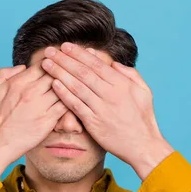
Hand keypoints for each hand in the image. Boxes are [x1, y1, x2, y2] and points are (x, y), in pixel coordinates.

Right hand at [0, 64, 67, 174]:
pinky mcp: (48, 120)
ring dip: (68, 87)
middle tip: (70, 76)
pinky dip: (70, 101)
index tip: (57, 65)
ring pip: (62, 88)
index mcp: (18, 82)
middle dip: (62, 74)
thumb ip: (5, 73)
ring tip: (74, 88)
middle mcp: (30, 92)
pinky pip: (65, 105)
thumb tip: (23, 66)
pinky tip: (73, 101)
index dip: (52, 63)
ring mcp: (40, 106)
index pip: (42, 64)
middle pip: (55, 74)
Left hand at [40, 42, 174, 178]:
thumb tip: (113, 63)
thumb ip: (130, 74)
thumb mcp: (144, 91)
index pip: (96, 64)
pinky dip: (64, 94)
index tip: (66, 46)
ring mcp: (101, 109)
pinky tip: (54, 84)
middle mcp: (110, 94)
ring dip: (59, 73)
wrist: (142, 145)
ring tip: (46, 64)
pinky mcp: (93, 123)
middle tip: (49, 51)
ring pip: (76, 86)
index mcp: (122, 84)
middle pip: (83, 72)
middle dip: (64, 59)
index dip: (79, 54)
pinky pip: (76, 106)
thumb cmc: (143, 118)